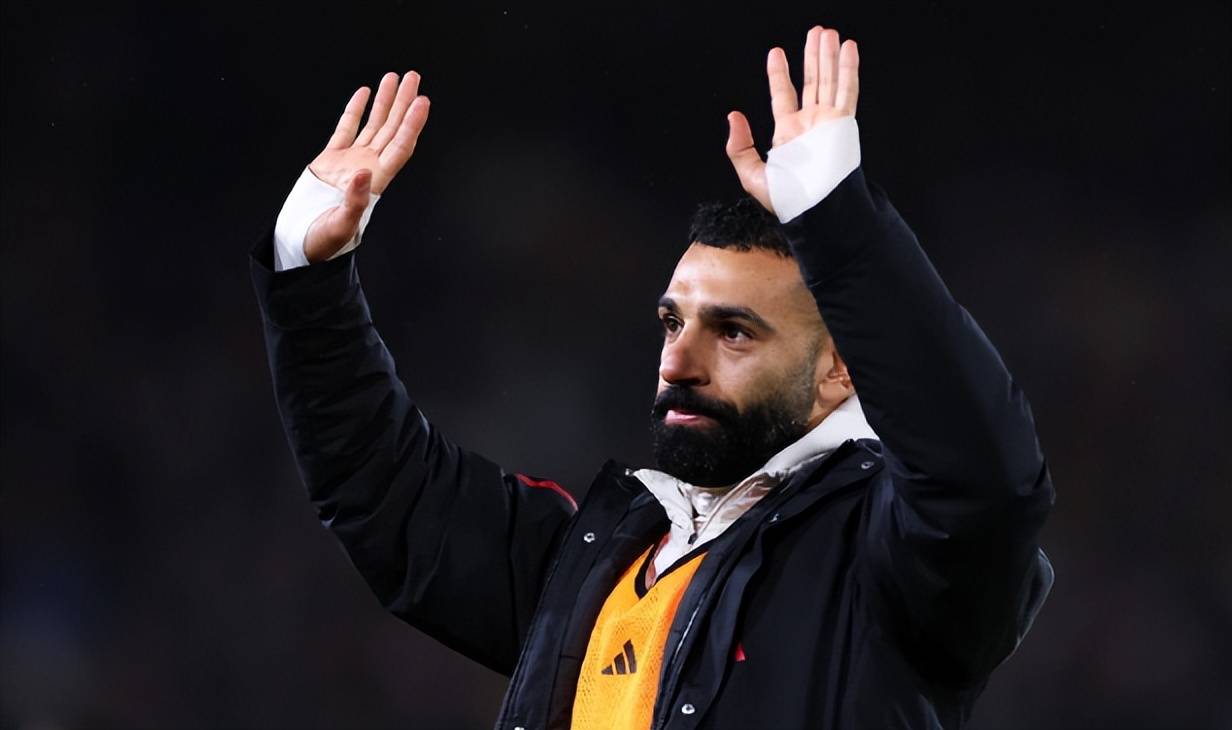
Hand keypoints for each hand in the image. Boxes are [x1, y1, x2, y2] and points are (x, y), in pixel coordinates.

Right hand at [303, 71, 430, 262]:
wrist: (302, 243)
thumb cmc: (324, 242)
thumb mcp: (340, 226)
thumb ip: (354, 202)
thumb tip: (364, 174)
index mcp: (375, 183)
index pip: (400, 147)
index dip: (412, 125)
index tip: (422, 102)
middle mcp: (368, 168)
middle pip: (391, 129)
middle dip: (403, 103)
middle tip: (414, 77)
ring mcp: (350, 162)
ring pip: (372, 125)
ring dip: (384, 102)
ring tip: (394, 78)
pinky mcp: (330, 160)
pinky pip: (346, 129)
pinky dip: (355, 111)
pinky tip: (364, 94)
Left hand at [726, 27, 858, 211]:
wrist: (814, 210)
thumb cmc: (786, 200)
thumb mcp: (752, 175)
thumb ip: (739, 148)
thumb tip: (733, 117)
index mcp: (788, 134)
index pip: (783, 96)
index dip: (779, 74)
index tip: (775, 53)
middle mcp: (810, 124)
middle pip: (811, 81)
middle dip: (812, 56)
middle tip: (815, 32)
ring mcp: (828, 122)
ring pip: (829, 80)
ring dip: (829, 56)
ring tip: (828, 33)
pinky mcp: (843, 124)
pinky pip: (847, 91)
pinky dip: (848, 69)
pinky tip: (848, 49)